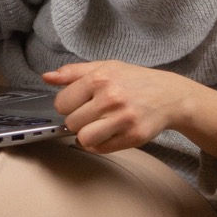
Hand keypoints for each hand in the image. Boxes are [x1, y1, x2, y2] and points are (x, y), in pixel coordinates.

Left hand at [43, 60, 216, 160]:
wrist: (169, 95)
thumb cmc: (133, 80)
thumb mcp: (105, 67)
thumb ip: (73, 72)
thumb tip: (47, 77)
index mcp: (100, 78)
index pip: (62, 103)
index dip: (66, 105)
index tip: (76, 103)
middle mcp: (111, 98)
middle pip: (71, 122)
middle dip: (77, 120)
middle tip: (90, 114)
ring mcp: (123, 119)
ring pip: (84, 138)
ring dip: (86, 135)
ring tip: (96, 125)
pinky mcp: (134, 137)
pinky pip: (101, 149)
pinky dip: (99, 144)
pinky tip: (107, 132)